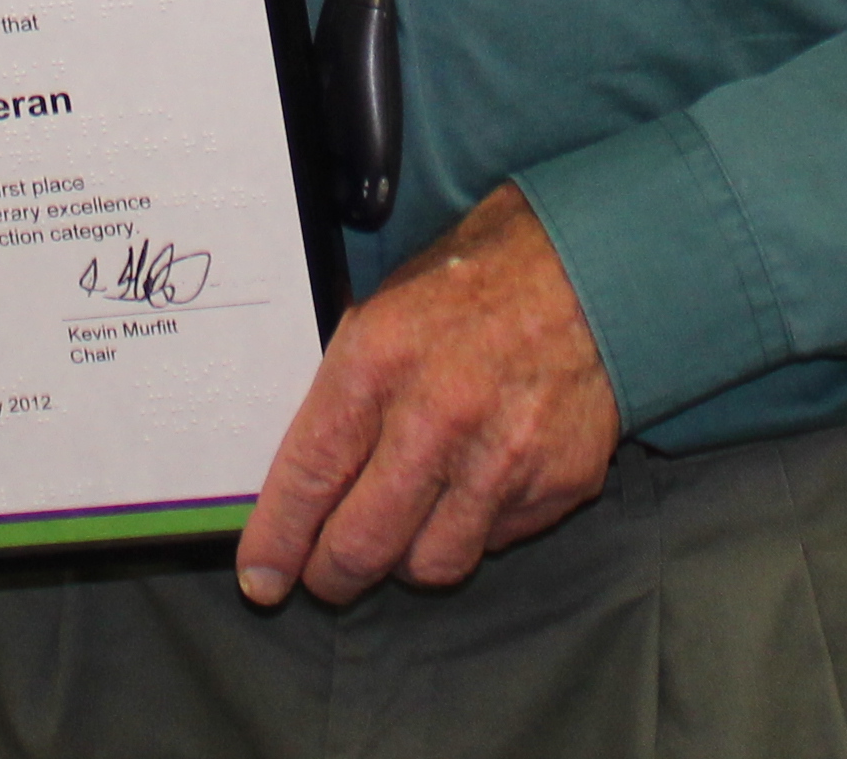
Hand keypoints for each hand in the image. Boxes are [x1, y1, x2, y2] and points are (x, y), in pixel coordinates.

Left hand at [234, 182, 618, 607]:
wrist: (584, 270)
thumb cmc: (469, 288)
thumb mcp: (380, 311)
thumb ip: (341, 394)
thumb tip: (299, 479)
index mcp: (378, 361)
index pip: (310, 476)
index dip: (278, 541)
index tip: (262, 577)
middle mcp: (438, 416)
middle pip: (362, 544)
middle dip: (333, 576)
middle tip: (327, 576)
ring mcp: (503, 457)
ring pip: (430, 564)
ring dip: (406, 560)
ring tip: (404, 531)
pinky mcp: (556, 483)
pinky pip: (493, 542)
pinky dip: (473, 530)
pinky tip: (471, 490)